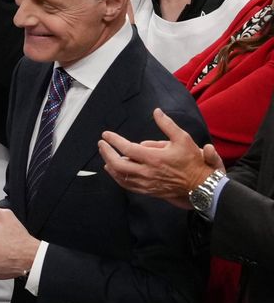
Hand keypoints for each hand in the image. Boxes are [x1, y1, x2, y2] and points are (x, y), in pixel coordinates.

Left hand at [98, 107, 221, 208]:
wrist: (201, 185)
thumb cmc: (192, 161)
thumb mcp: (183, 139)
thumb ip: (167, 125)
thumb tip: (156, 112)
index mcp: (154, 158)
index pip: (127, 148)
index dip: (114, 141)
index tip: (106, 134)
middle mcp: (147, 172)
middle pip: (118, 164)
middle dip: (106, 153)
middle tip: (102, 144)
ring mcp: (147, 183)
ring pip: (121, 176)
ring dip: (110, 165)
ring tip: (105, 155)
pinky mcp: (148, 190)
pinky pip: (128, 185)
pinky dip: (118, 177)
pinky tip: (114, 171)